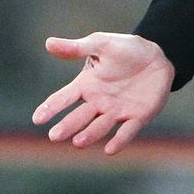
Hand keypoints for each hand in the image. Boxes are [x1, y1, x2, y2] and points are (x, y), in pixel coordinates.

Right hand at [32, 33, 174, 155]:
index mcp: (86, 86)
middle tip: (55, 136)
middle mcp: (98, 102)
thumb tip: (48, 43)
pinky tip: (110, 150)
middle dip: (67, 126)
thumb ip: (77, 48)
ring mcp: (117, 111)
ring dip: (89, 134)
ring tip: (78, 143)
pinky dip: (119, 140)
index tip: (37, 119)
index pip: (63, 98)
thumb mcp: (101, 44)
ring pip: (100, 126)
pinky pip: (127, 131)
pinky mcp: (138, 117)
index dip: (51, 108)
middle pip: (79, 117)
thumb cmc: (125, 49)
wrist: (156, 57)